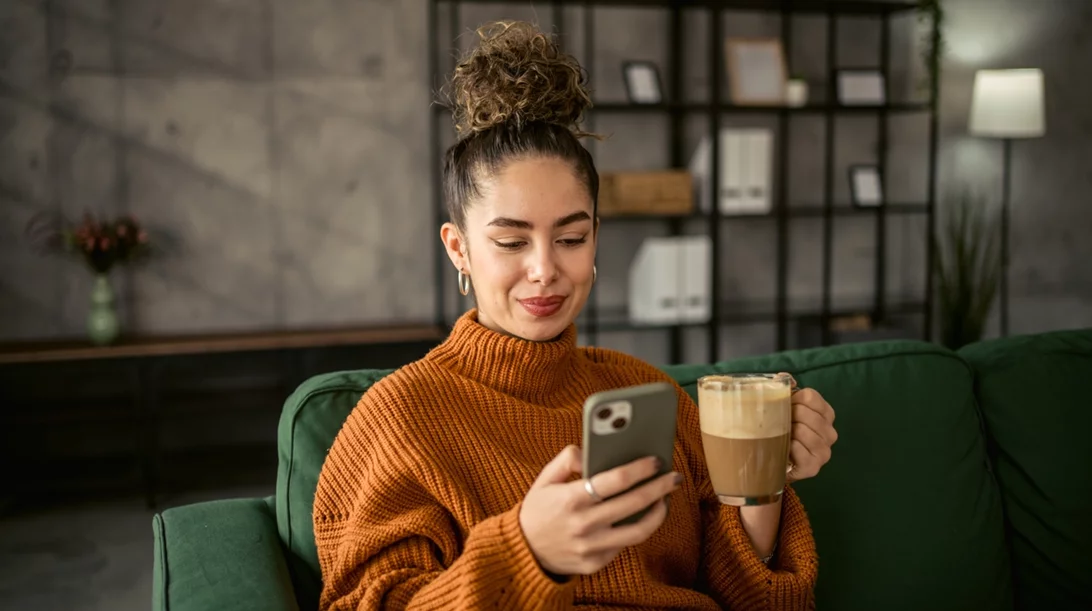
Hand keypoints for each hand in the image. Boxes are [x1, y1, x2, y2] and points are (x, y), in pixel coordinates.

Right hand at [519, 445, 680, 577]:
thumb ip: (567, 459)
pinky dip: (635, 529)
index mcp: (571, 499)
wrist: (523, 552)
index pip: (616, 480)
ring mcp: (591, 547)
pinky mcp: (595, 563)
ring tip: (664, 500)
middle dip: (659, 487)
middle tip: (673, 476)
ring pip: (638, 531)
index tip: (655, 460)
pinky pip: (623, 546)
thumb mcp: (544, 479)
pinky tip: (641, 517)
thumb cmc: (538, 509)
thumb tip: (591, 452)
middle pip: (634, 503)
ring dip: (657, 513)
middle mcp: (584, 525)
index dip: (640, 468)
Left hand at [784, 379, 837, 482]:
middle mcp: (830, 432)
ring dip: (786, 432)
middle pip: (805, 413)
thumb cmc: (782, 430)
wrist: (775, 461)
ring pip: (802, 431)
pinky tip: (785, 449)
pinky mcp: (814, 467)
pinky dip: (789, 448)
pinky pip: (800, 450)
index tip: (785, 406)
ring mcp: (824, 451)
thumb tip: (783, 377)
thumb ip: (783, 387)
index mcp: (826, 414)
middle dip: (787, 416)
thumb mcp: (784, 406)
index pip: (811, 397)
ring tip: (781, 436)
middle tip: (779, 424)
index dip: (793, 399)